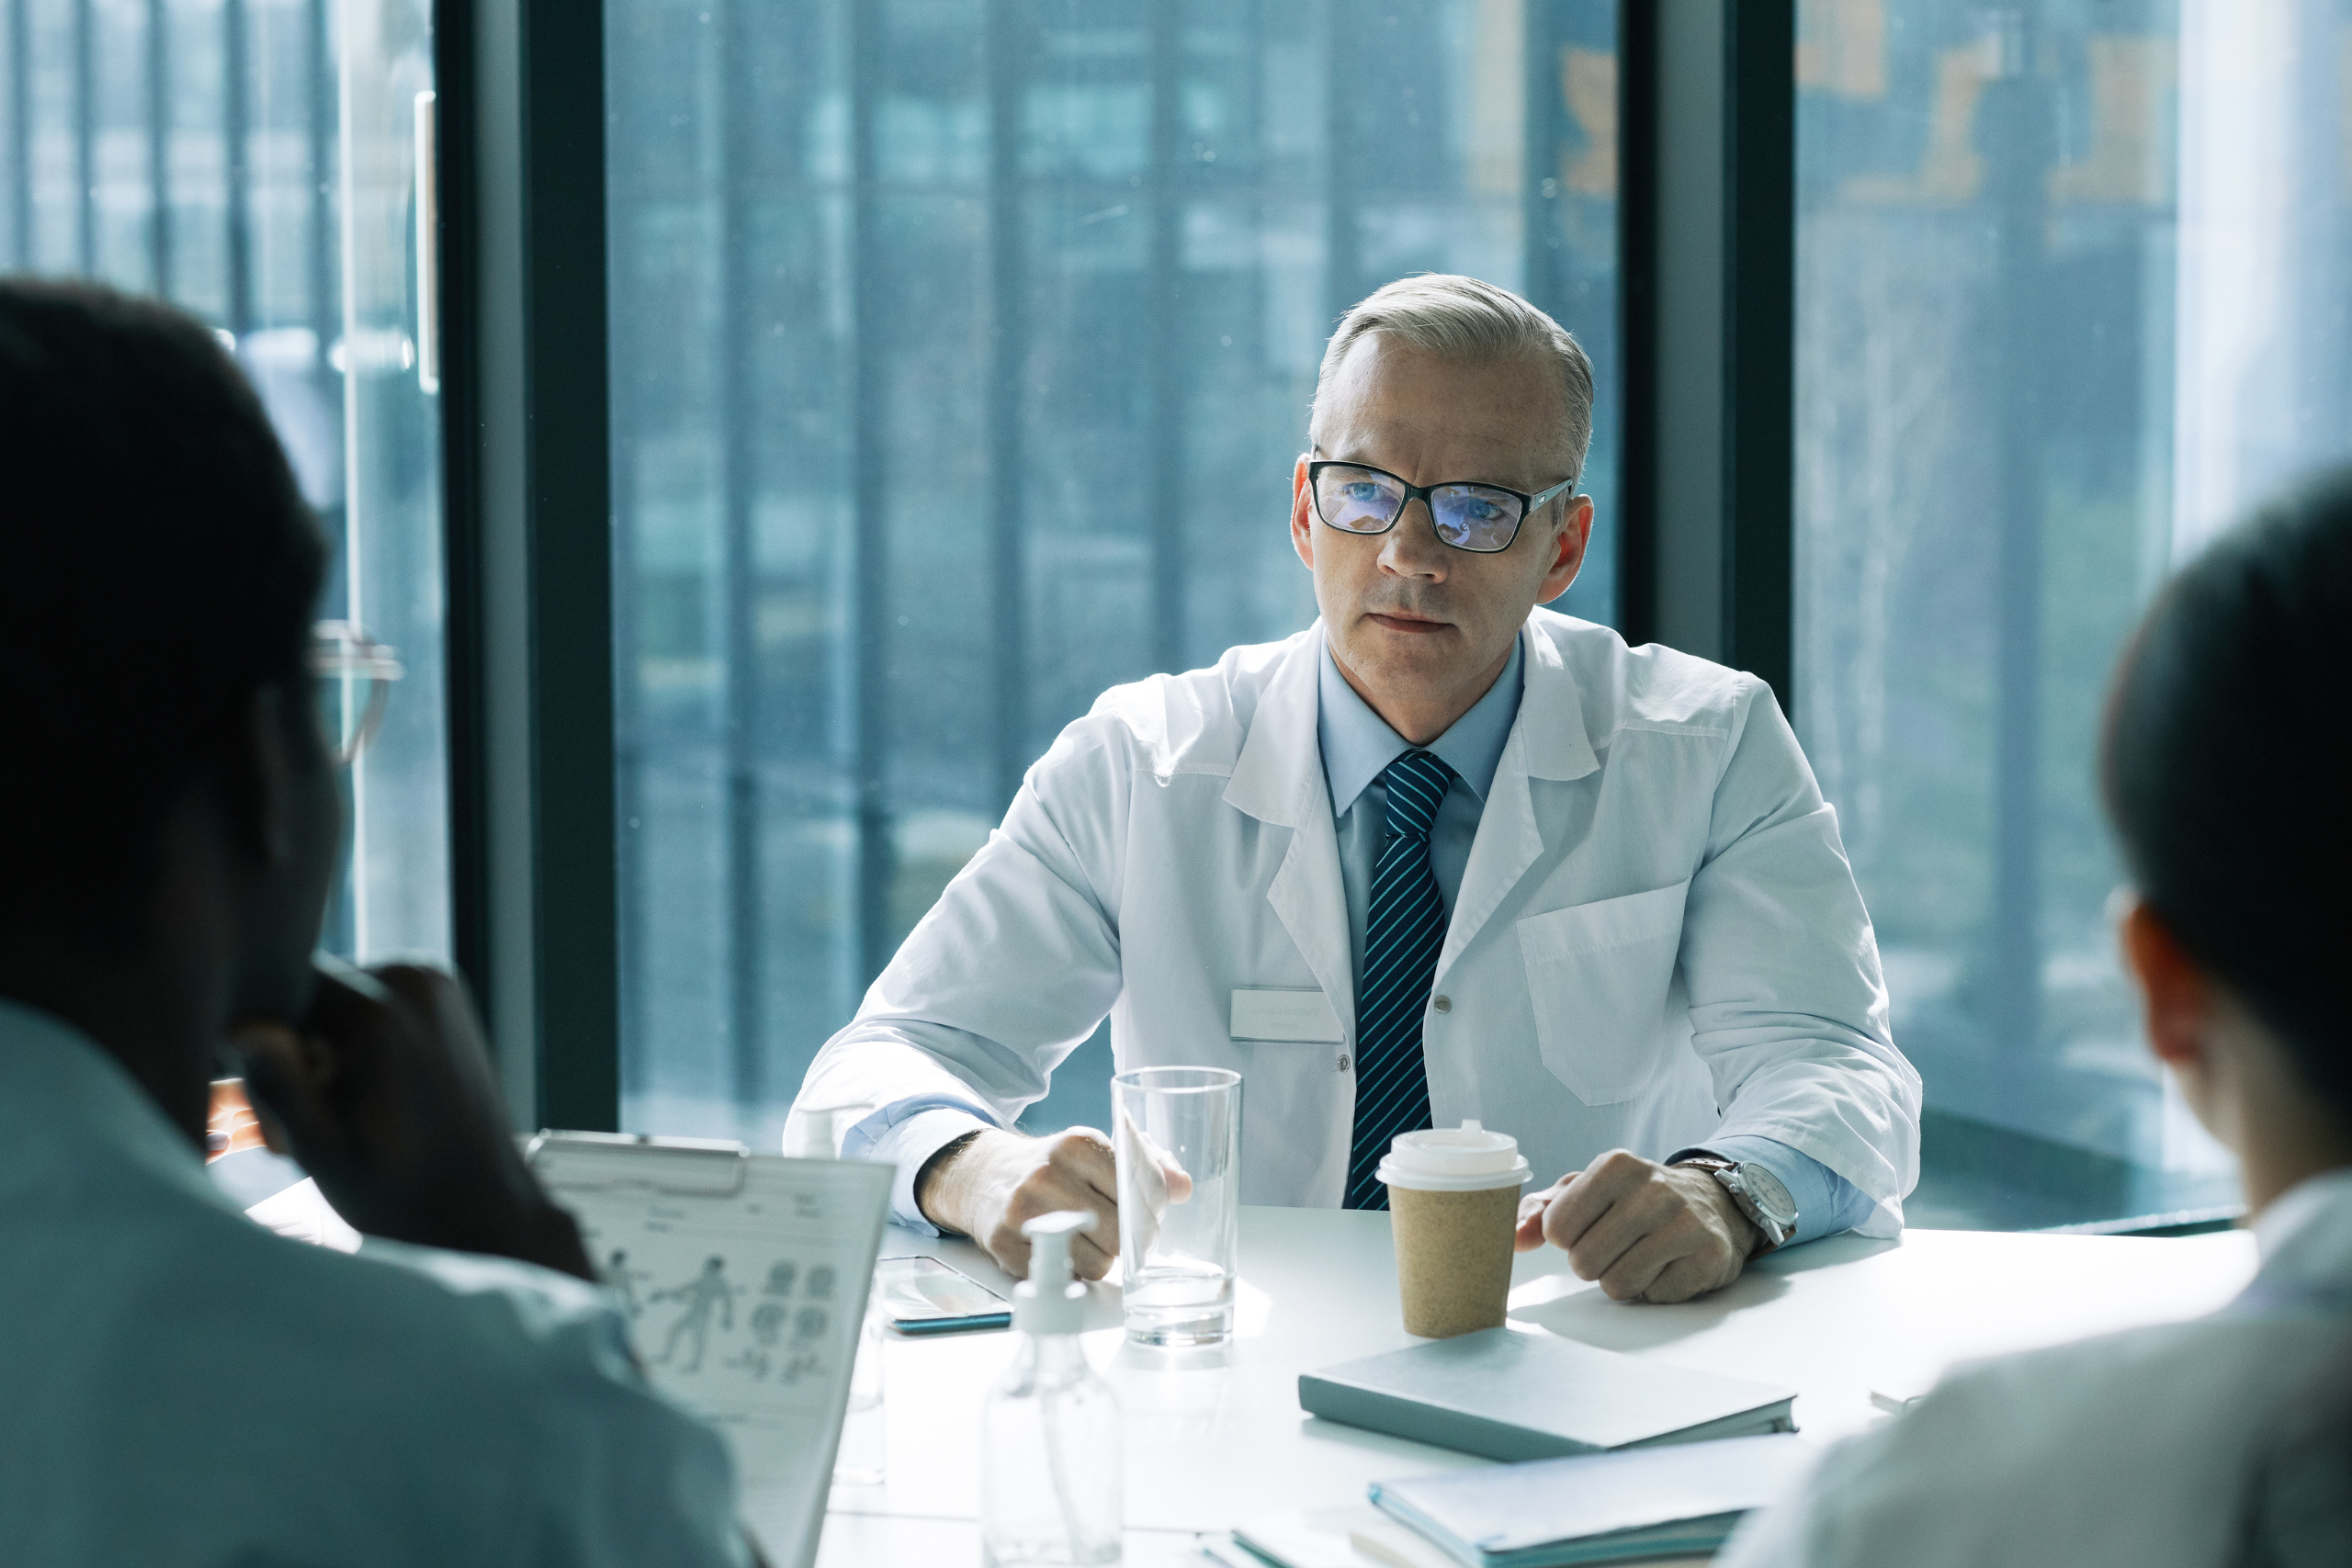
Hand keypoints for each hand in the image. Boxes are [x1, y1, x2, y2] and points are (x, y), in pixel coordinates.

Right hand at [232, 959, 594, 1281]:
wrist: (485, 1207)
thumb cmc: (400, 1193)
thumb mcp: (321, 1151)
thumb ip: (277, 1083)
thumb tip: (239, 1025)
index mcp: (379, 1011)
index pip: (280, 988)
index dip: (267, 1042)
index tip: (285, 1100)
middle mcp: (413, 979)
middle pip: (313, 993)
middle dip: (299, 1048)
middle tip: (316, 1120)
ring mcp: (437, 984)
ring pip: (341, 1000)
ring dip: (329, 1049)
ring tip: (349, 1114)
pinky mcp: (447, 997)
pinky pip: (376, 1005)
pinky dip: (363, 1043)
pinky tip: (376, 1096)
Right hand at [916, 1127, 1140, 1279]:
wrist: (986, 1176)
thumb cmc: (1054, 1168)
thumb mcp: (1097, 1152)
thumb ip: (1147, 1165)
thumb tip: (1182, 1188)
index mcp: (1077, 1144)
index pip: (1140, 1188)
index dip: (1155, 1209)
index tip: (1152, 1214)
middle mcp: (1048, 1174)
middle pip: (1121, 1232)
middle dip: (1132, 1240)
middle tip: (1125, 1235)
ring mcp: (1023, 1210)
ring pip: (1098, 1263)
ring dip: (1103, 1259)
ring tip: (1090, 1240)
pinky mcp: (1005, 1244)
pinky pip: (1065, 1278)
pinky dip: (1074, 1271)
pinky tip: (1065, 1250)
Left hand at [1511, 1149, 1757, 1303]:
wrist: (1711, 1203)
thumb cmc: (1635, 1199)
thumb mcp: (1586, 1190)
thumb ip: (1540, 1210)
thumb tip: (1513, 1239)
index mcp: (1616, 1166)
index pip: (1557, 1228)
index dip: (1566, 1239)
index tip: (1587, 1227)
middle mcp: (1653, 1189)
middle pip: (1585, 1262)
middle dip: (1593, 1264)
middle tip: (1616, 1246)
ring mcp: (1686, 1222)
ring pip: (1618, 1285)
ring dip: (1623, 1280)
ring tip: (1641, 1255)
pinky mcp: (1709, 1256)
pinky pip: (1656, 1296)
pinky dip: (1656, 1289)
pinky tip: (1669, 1264)